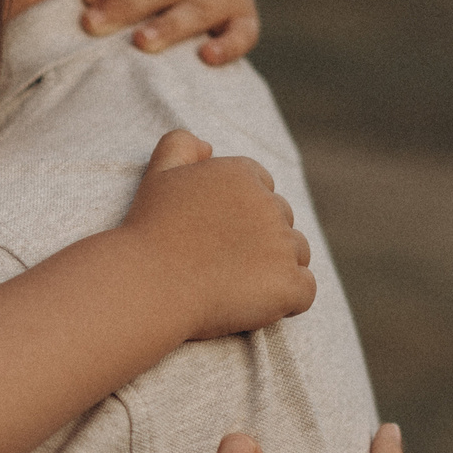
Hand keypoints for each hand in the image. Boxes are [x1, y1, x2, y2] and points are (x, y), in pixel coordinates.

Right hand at [122, 129, 313, 340]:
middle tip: (220, 267)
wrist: (149, 282)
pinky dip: (287, 301)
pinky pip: (304, 292)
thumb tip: (208, 147)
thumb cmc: (149, 233)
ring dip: (275, 270)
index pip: (264, 192)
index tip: (218, 239)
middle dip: (261, 244)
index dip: (243, 219)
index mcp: (242, 175)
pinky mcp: (288, 282)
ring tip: (235, 286)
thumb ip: (180, 147)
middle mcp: (269, 204)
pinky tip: (254, 305)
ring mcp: (282, 244)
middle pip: (283, 224)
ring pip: (297, 255)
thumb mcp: (157, 175)